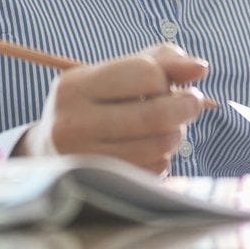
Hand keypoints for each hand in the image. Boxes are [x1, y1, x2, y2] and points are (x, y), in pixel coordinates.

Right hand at [20, 44, 207, 174]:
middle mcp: (73, 124)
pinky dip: (163, 158)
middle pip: (156, 113)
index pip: (144, 73)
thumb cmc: (92, 105)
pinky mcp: (103, 187)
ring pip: (159, 144)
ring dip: (175, 134)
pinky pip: (154, 170)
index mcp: (74, 86)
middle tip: (192, 104)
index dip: (167, 77)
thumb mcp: (112, 74)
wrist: (48, 153)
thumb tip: (200, 68)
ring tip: (168, 128)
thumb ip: (158, 61)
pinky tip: (150, 151)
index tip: (170, 83)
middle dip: (185, 107)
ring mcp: (86, 160)